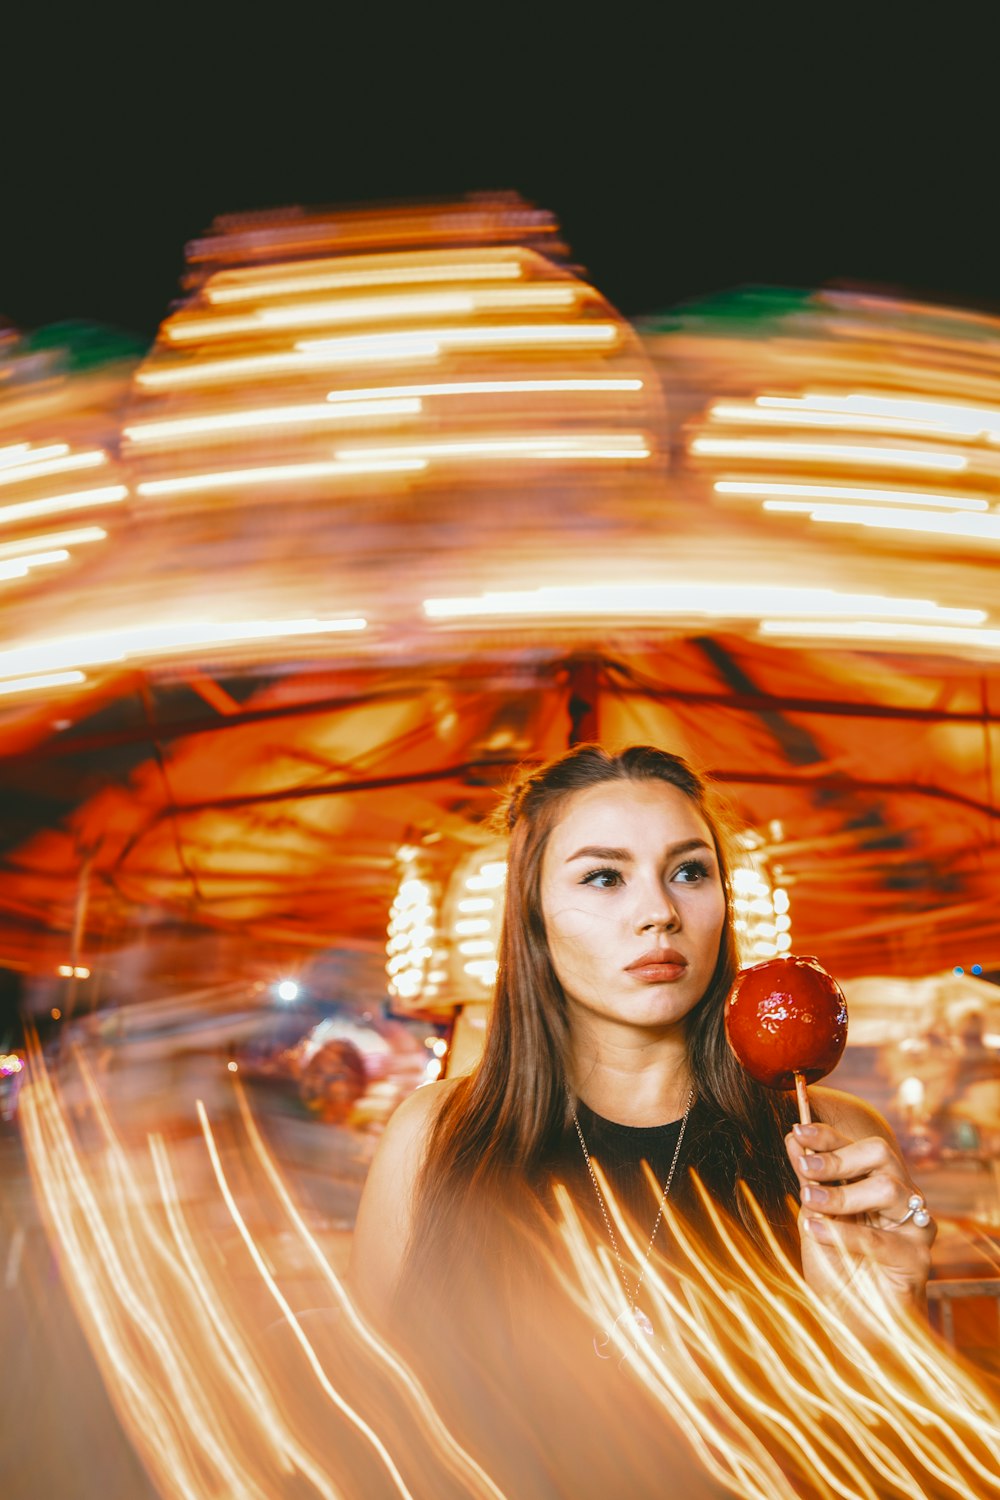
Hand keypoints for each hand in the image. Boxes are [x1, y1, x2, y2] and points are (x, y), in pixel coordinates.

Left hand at [784, 1118, 934, 1315]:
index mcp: (876, 1184)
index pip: (857, 1146)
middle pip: (881, 1154)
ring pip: (888, 1188)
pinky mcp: (918, 1258)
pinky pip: (881, 1238)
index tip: (796, 1131)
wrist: (857, 1326)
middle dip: (839, 1156)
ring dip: (842, 1194)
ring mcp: (913, 1226)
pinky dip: (845, 1233)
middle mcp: (900, 1199)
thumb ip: (809, 1182)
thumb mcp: (814, 1219)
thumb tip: (793, 1139)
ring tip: (810, 1201)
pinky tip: (817, 1231)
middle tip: (807, 1168)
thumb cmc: (836, 1270)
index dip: (827, 1136)